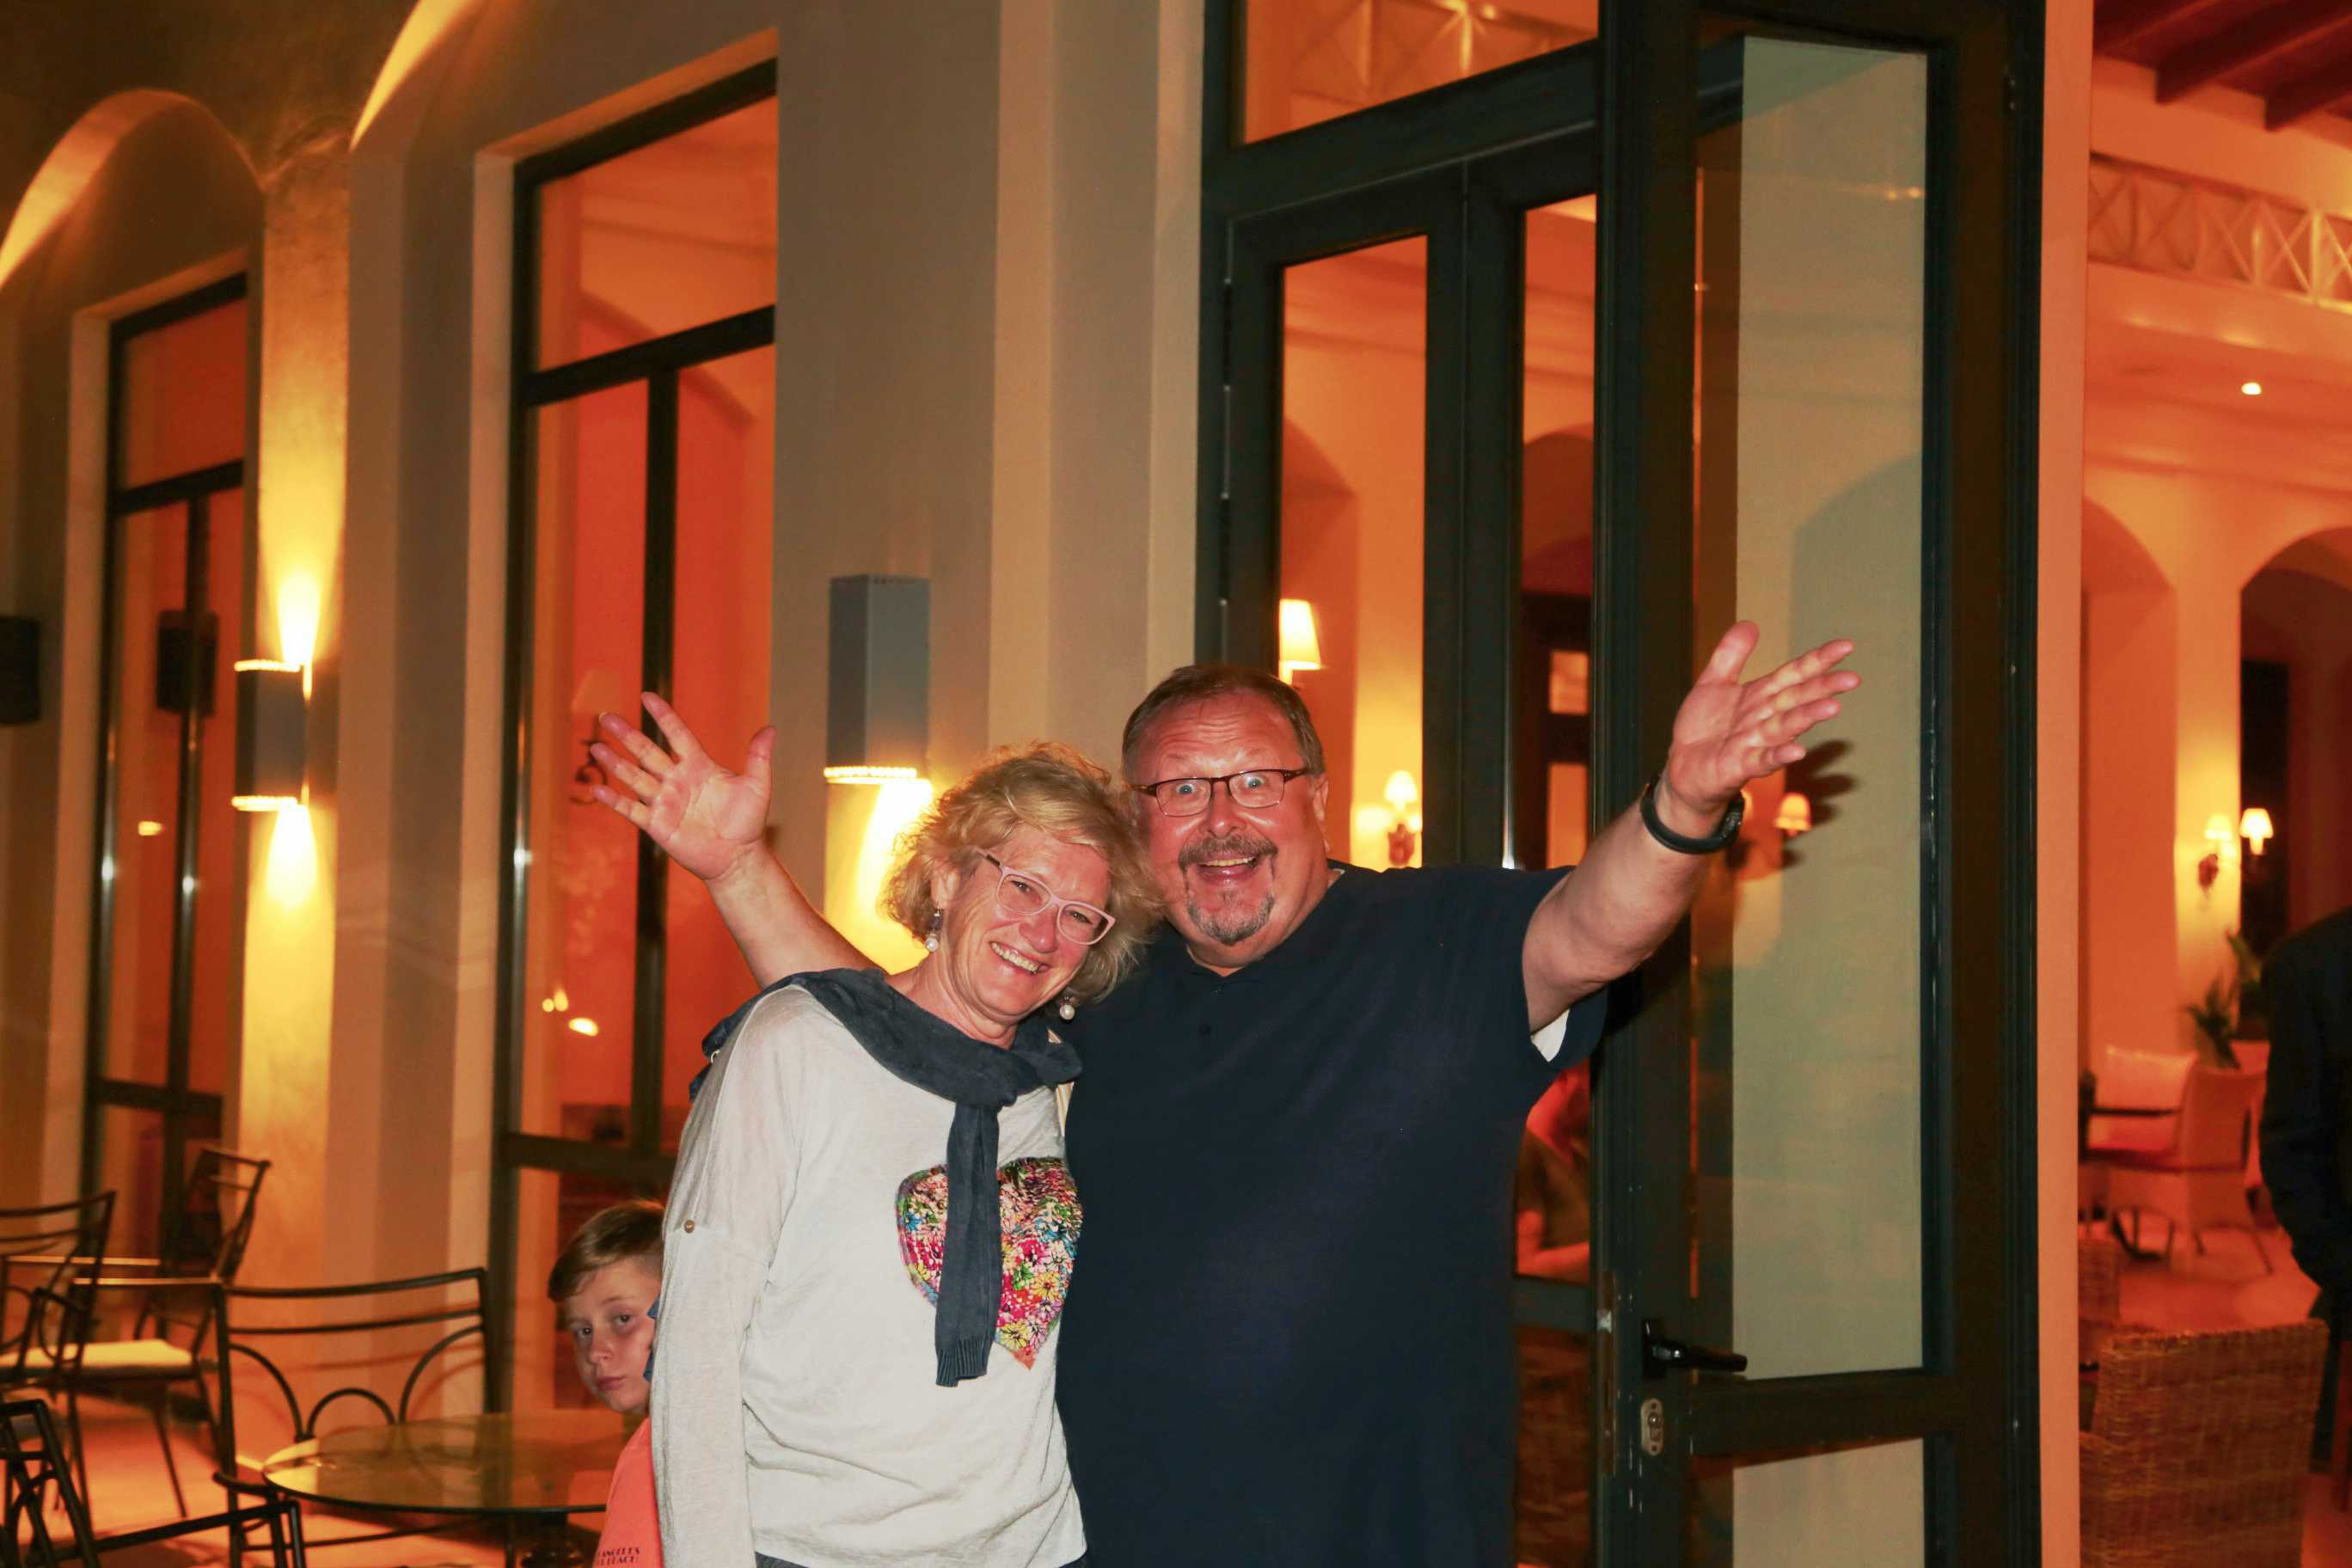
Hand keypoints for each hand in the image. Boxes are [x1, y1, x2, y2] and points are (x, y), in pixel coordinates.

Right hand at [590, 693, 773, 883]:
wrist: (738, 857)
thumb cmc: (749, 822)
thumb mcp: (757, 786)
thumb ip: (759, 758)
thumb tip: (770, 728)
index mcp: (698, 765)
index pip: (677, 734)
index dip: (663, 716)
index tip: (647, 696)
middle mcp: (677, 780)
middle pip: (647, 751)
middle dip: (627, 734)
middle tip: (606, 716)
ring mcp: (665, 801)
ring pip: (634, 777)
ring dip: (615, 763)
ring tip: (596, 747)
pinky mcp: (657, 824)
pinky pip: (632, 809)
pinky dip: (614, 800)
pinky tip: (597, 789)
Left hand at [1659, 623, 1856, 830]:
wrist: (1681, 768)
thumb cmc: (1703, 729)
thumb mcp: (1712, 683)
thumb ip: (1731, 655)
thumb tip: (1750, 623)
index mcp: (1759, 696)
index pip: (1794, 674)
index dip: (1817, 660)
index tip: (1846, 646)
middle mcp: (1763, 718)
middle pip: (1796, 699)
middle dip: (1823, 688)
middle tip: (1852, 678)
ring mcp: (1753, 742)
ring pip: (1785, 727)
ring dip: (1807, 718)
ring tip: (1832, 707)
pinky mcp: (1739, 765)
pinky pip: (1761, 760)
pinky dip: (1778, 755)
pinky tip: (1797, 751)